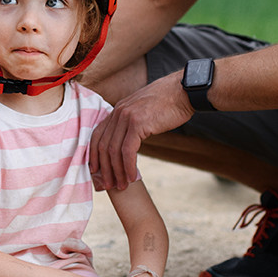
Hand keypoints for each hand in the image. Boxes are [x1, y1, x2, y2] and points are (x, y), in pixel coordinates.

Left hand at [90, 74, 191, 190]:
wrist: (184, 91)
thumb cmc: (169, 103)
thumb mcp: (144, 110)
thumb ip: (132, 122)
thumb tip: (130, 139)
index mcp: (118, 109)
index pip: (97, 135)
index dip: (94, 155)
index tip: (95, 171)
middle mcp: (118, 112)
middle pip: (103, 145)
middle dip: (104, 168)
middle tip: (108, 185)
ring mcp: (127, 117)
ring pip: (114, 150)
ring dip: (117, 171)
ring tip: (122, 185)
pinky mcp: (138, 123)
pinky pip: (128, 151)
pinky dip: (128, 167)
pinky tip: (132, 177)